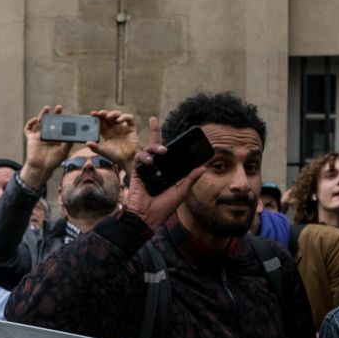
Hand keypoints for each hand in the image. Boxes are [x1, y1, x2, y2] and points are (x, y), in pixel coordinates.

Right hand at [21, 105, 74, 188]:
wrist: (41, 168)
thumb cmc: (53, 161)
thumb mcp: (64, 151)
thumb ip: (68, 142)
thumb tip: (74, 133)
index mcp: (56, 137)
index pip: (60, 125)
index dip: (63, 119)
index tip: (68, 115)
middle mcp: (47, 135)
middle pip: (50, 121)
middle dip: (54, 114)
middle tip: (59, 108)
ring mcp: (38, 136)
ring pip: (40, 122)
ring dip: (43, 114)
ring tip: (47, 108)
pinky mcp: (31, 139)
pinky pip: (28, 130)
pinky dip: (30, 124)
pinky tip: (35, 120)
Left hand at [89, 109, 140, 170]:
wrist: (126, 160)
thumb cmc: (114, 156)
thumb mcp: (103, 151)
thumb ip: (95, 147)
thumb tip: (87, 142)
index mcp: (107, 132)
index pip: (101, 122)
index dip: (97, 118)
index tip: (92, 114)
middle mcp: (114, 128)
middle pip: (109, 117)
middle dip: (104, 113)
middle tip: (99, 113)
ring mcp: (123, 127)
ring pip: (118, 115)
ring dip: (113, 114)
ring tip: (108, 117)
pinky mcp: (131, 128)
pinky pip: (129, 119)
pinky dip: (124, 117)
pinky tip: (119, 120)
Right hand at [123, 116, 203, 230]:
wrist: (146, 218)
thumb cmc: (163, 208)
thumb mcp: (182, 192)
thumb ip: (190, 179)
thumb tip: (203, 167)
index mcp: (166, 173)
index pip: (171, 155)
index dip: (174, 144)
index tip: (182, 135)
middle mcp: (155, 169)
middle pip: (156, 146)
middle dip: (154, 131)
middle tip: (154, 119)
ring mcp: (145, 170)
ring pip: (148, 150)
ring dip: (154, 146)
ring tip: (162, 151)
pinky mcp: (136, 173)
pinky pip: (138, 158)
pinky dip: (144, 156)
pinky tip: (151, 160)